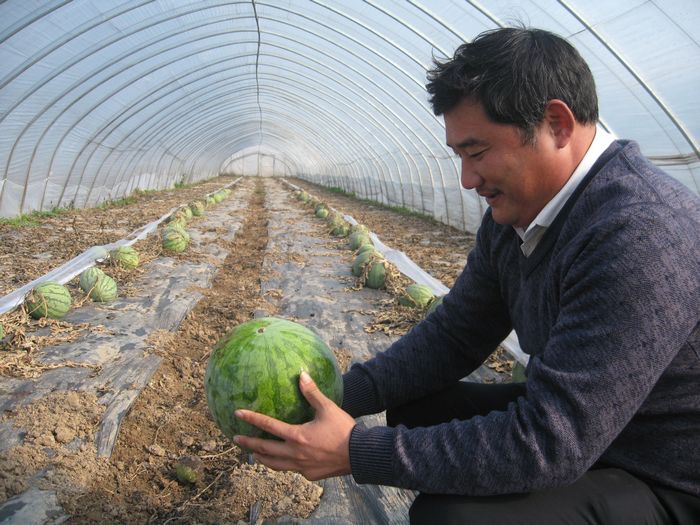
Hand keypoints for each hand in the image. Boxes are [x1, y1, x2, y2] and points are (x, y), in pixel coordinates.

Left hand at [233, 371, 355, 480]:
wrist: (360, 455)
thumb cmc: (343, 430)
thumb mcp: (328, 408)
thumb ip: (312, 393)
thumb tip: (302, 375)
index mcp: (297, 436)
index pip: (268, 425)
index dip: (251, 418)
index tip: (238, 414)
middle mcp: (295, 454)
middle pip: (265, 449)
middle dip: (248, 444)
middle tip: (235, 439)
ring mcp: (301, 467)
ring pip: (275, 465)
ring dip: (262, 458)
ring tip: (254, 454)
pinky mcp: (310, 475)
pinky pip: (291, 470)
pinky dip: (283, 464)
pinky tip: (284, 461)